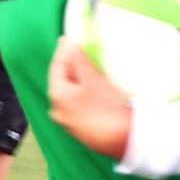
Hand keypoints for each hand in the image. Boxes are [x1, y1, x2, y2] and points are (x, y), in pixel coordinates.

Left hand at [47, 40, 132, 158]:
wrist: (123, 141)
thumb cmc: (106, 108)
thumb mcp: (92, 79)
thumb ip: (78, 59)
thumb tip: (67, 43)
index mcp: (57, 95)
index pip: (57, 66)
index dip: (64, 50)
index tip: (70, 38)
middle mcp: (57, 110)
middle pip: (64, 80)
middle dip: (73, 65)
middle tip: (82, 51)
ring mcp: (68, 122)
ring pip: (72, 93)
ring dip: (80, 80)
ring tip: (91, 68)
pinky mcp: (81, 130)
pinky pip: (79, 105)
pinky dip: (85, 94)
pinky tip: (97, 90)